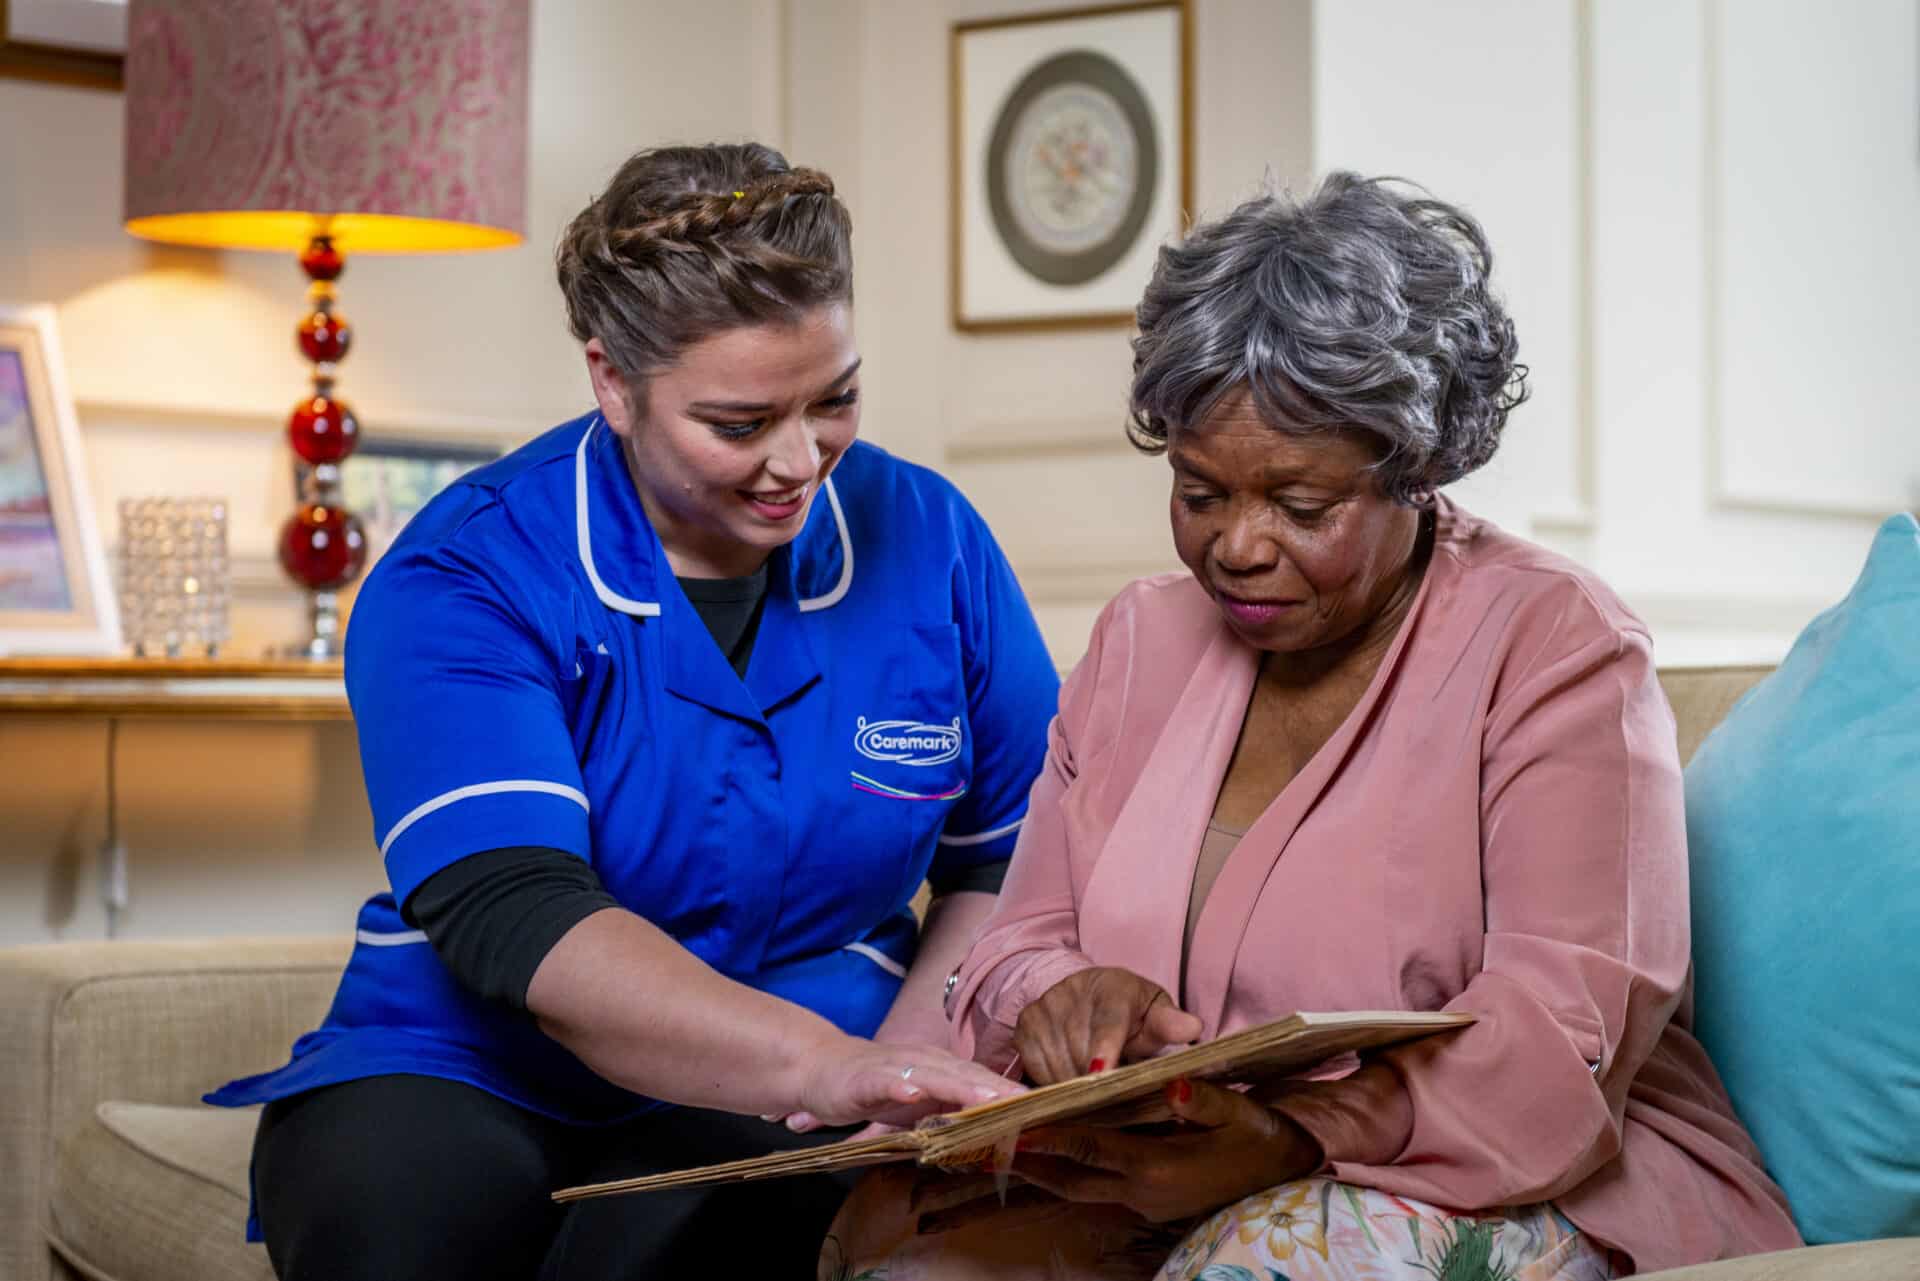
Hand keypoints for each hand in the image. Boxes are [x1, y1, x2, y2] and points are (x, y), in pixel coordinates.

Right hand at [791, 1038, 1022, 1130]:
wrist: (821, 1068)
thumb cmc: (874, 1088)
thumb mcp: (918, 1106)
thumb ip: (948, 1117)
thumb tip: (990, 1138)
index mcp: (940, 1069)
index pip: (981, 1081)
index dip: (1010, 1093)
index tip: (1043, 1107)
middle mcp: (923, 1062)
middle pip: (967, 1075)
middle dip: (998, 1089)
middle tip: (1029, 1104)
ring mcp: (895, 1067)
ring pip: (934, 1076)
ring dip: (961, 1086)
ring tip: (988, 1097)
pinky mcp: (866, 1078)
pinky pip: (886, 1081)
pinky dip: (900, 1087)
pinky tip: (913, 1094)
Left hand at [1009, 1078, 1321, 1222]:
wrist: (1284, 1172)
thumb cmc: (1260, 1137)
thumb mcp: (1238, 1113)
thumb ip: (1200, 1098)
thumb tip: (1171, 1080)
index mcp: (1158, 1167)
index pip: (1090, 1148)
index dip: (1049, 1137)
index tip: (1013, 1127)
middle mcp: (1142, 1192)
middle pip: (1070, 1178)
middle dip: (1028, 1164)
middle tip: (985, 1148)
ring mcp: (1144, 1203)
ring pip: (1078, 1189)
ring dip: (1043, 1172)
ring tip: (1002, 1153)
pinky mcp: (1148, 1204)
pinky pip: (1095, 1190)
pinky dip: (1069, 1172)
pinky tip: (1050, 1157)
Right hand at [1014, 967, 1203, 1083]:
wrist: (1090, 995)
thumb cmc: (1132, 1012)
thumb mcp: (1155, 1014)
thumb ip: (1170, 1025)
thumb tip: (1193, 1027)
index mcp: (1113, 987)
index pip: (1108, 1021)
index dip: (1105, 1048)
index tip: (1101, 1074)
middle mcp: (1072, 991)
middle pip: (1080, 1050)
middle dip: (1097, 1081)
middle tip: (1114, 1098)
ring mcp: (1044, 1006)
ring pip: (1057, 1063)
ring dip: (1075, 1086)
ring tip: (1095, 1091)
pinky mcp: (1024, 1024)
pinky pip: (1036, 1067)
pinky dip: (1054, 1082)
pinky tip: (1071, 1082)